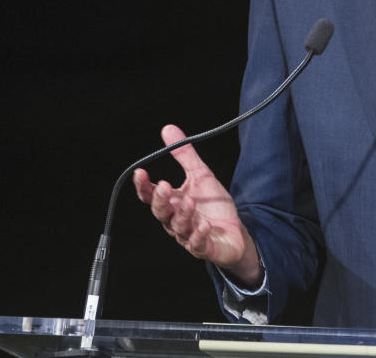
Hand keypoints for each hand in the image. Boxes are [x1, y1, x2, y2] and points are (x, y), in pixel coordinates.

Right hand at [133, 124, 262, 285]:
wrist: (234, 231)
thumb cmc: (213, 205)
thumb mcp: (201, 175)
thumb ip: (184, 155)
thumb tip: (168, 129)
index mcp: (172, 202)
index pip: (151, 195)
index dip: (143, 186)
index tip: (140, 172)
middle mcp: (175, 220)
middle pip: (161, 212)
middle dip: (160, 200)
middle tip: (163, 187)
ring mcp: (188, 235)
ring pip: (178, 227)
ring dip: (182, 215)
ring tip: (189, 202)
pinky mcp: (204, 248)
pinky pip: (197, 244)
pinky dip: (199, 235)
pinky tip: (204, 224)